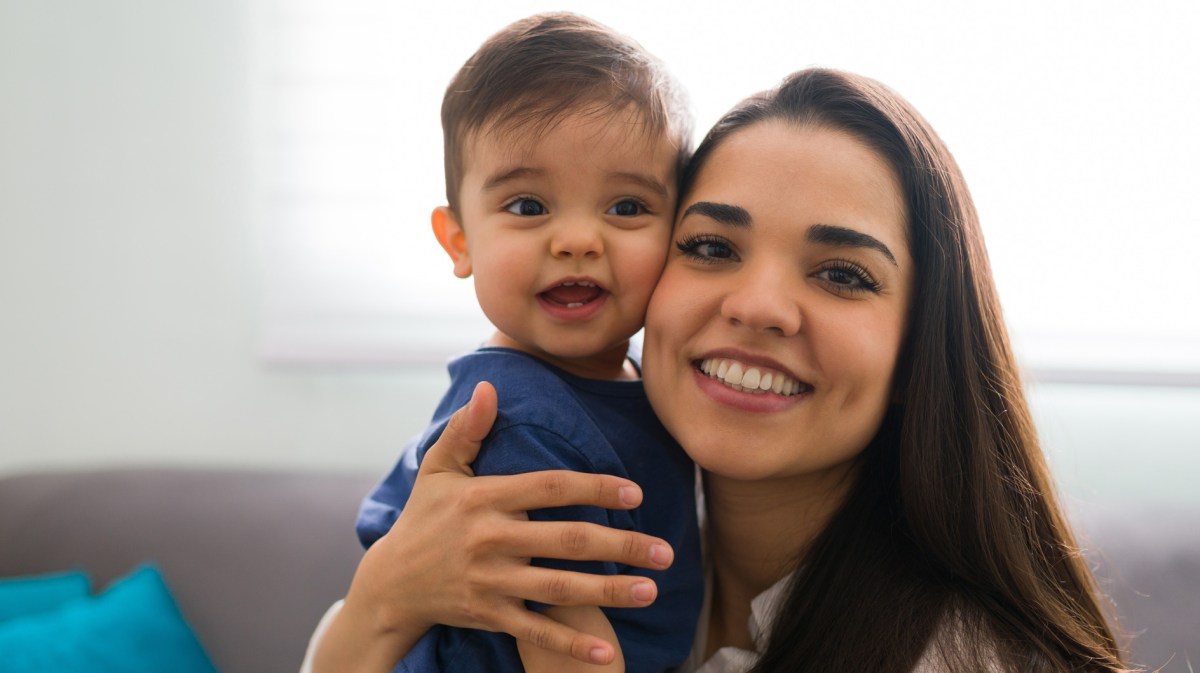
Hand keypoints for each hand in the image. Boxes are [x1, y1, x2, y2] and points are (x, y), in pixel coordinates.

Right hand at [343, 382, 674, 665]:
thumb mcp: (438, 470)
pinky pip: (535, 632)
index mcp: (484, 498)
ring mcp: (489, 581)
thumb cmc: (423, 518)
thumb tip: (489, 388)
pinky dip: (570, 645)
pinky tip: (606, 653)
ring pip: (558, 588)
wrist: (390, 584)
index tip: (635, 492)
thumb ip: (466, 430)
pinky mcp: (488, 615)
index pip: (549, 488)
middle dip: (620, 545)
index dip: (594, 487)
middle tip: (664, 551)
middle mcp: (489, 539)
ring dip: (608, 592)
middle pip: (566, 541)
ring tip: (651, 590)